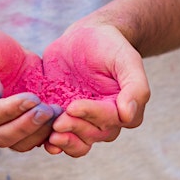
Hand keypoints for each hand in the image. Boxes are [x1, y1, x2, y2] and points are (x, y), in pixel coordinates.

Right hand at [0, 27, 57, 151]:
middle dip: (27, 125)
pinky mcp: (18, 129)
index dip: (9, 110)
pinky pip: (32, 141)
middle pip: (1, 137)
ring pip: (18, 144)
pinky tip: (61, 121)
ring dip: (39, 132)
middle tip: (48, 110)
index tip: (32, 98)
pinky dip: (47, 136)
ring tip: (57, 112)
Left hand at [42, 24, 149, 157]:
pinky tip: (44, 140)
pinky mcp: (63, 117)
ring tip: (51, 136)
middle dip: (75, 129)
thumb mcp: (126, 58)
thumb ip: (135, 86)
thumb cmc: (109, 45)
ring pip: (79, 142)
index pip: (110, 120)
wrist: (84, 36)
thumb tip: (128, 115)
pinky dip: (53, 143)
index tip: (73, 106)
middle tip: (58, 122)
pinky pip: (61, 137)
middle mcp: (104, 119)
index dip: (92, 115)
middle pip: (93, 134)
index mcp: (122, 107)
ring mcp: (83, 120)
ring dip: (66, 142)